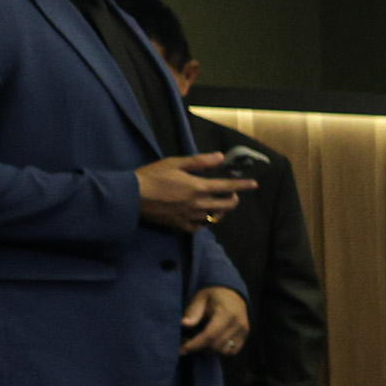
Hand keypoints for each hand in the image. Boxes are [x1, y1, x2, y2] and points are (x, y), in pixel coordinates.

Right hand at [135, 152, 252, 233]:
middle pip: (225, 206)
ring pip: (213, 218)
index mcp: (198, 187)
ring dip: (219, 212)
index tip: (254, 184)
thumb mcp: (176, 163)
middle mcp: (198, 204)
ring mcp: (189, 217)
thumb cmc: (153, 175)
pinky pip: (197, 228)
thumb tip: (220, 157)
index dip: (242, 186)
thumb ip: (200, 161)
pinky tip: (201, 218)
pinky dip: (202, 223)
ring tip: (219, 206)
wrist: (132, 195)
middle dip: (233, 201)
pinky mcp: (179, 226)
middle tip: (233, 196)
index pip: (227, 187)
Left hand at [180, 286, 249, 357]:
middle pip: (216, 346)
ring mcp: (243, 331)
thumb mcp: (200, 298)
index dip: (195, 345)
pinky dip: (219, 351)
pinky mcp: (244, 336)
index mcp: (227, 314)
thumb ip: (193, 312)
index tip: (181, 350)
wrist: (232, 293)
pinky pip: (231, 351)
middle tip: (186, 342)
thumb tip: (184, 324)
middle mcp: (238, 324)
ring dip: (208, 351)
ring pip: (223, 351)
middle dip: (199, 348)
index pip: (210, 335)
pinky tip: (210, 344)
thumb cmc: (213, 295)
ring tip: (198, 342)